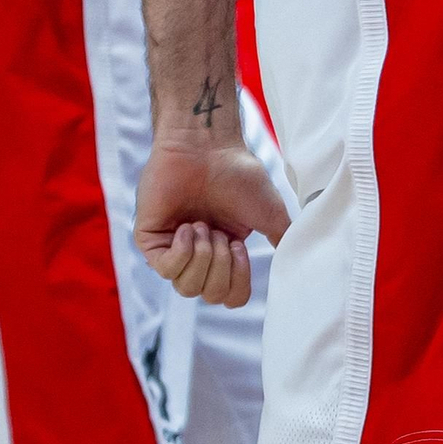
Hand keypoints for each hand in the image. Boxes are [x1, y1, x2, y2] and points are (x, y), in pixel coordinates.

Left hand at [134, 138, 289, 306]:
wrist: (207, 146)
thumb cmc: (237, 173)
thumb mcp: (270, 213)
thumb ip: (282, 243)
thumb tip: (292, 271)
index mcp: (226, 254)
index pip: (230, 297)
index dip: (238, 281)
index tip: (240, 246)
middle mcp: (199, 255)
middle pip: (210, 295)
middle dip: (221, 264)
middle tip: (220, 232)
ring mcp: (173, 249)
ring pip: (187, 287)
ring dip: (202, 255)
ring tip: (202, 225)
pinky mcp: (150, 240)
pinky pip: (165, 269)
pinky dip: (182, 251)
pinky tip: (187, 226)